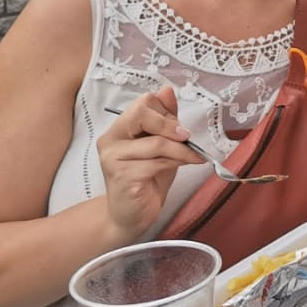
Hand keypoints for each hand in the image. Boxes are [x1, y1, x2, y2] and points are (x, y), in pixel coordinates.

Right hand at [96, 86, 202, 240]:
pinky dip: (178, 163)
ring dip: (182, 150)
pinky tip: (187, 165)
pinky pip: (157, 163)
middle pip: (142, 114)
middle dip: (170, 125)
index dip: (165, 112)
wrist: (131, 216)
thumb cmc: (147, 180)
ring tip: (195, 157)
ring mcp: (113, 158)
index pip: (143, 103)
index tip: (179, 128)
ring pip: (156, 142)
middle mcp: (110, 140)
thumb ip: (165, 119)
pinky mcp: (122, 176)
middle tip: (187, 138)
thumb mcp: (161, 145)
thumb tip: (167, 90)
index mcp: (119, 129)